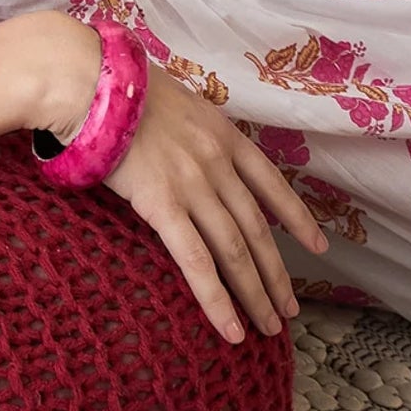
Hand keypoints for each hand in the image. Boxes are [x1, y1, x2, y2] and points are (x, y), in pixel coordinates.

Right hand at [99, 60, 328, 342]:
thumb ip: (189, 130)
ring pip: (235, 250)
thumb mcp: (173, 100)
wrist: (91, 82)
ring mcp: (193, 185)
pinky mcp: (162, 205)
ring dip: (255, 293)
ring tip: (268, 326)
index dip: (297, 218)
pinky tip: (230, 328)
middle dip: (276, 273)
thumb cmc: (118, 87)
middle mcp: (217, 163)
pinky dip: (216, 299)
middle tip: (288, 309)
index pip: (271, 183)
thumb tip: (183, 147)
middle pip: (257, 228)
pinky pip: (196, 261)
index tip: (319, 245)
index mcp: (223, 134)